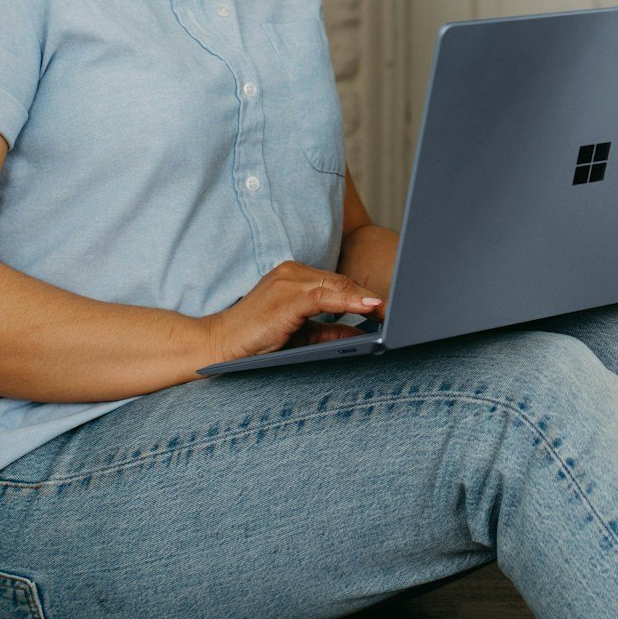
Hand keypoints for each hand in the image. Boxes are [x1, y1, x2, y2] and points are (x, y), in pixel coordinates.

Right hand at [203, 261, 382, 368]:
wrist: (218, 346)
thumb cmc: (256, 342)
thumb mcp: (300, 335)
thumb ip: (329, 331)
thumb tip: (362, 332)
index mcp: (293, 276)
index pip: (336, 282)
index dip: (363, 294)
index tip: (387, 307)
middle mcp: (290, 272)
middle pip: (340, 281)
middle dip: (368, 295)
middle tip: (399, 308)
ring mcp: (287, 281)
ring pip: (336, 286)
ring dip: (365, 298)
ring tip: (389, 309)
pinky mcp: (286, 296)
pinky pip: (325, 296)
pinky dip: (350, 301)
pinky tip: (370, 307)